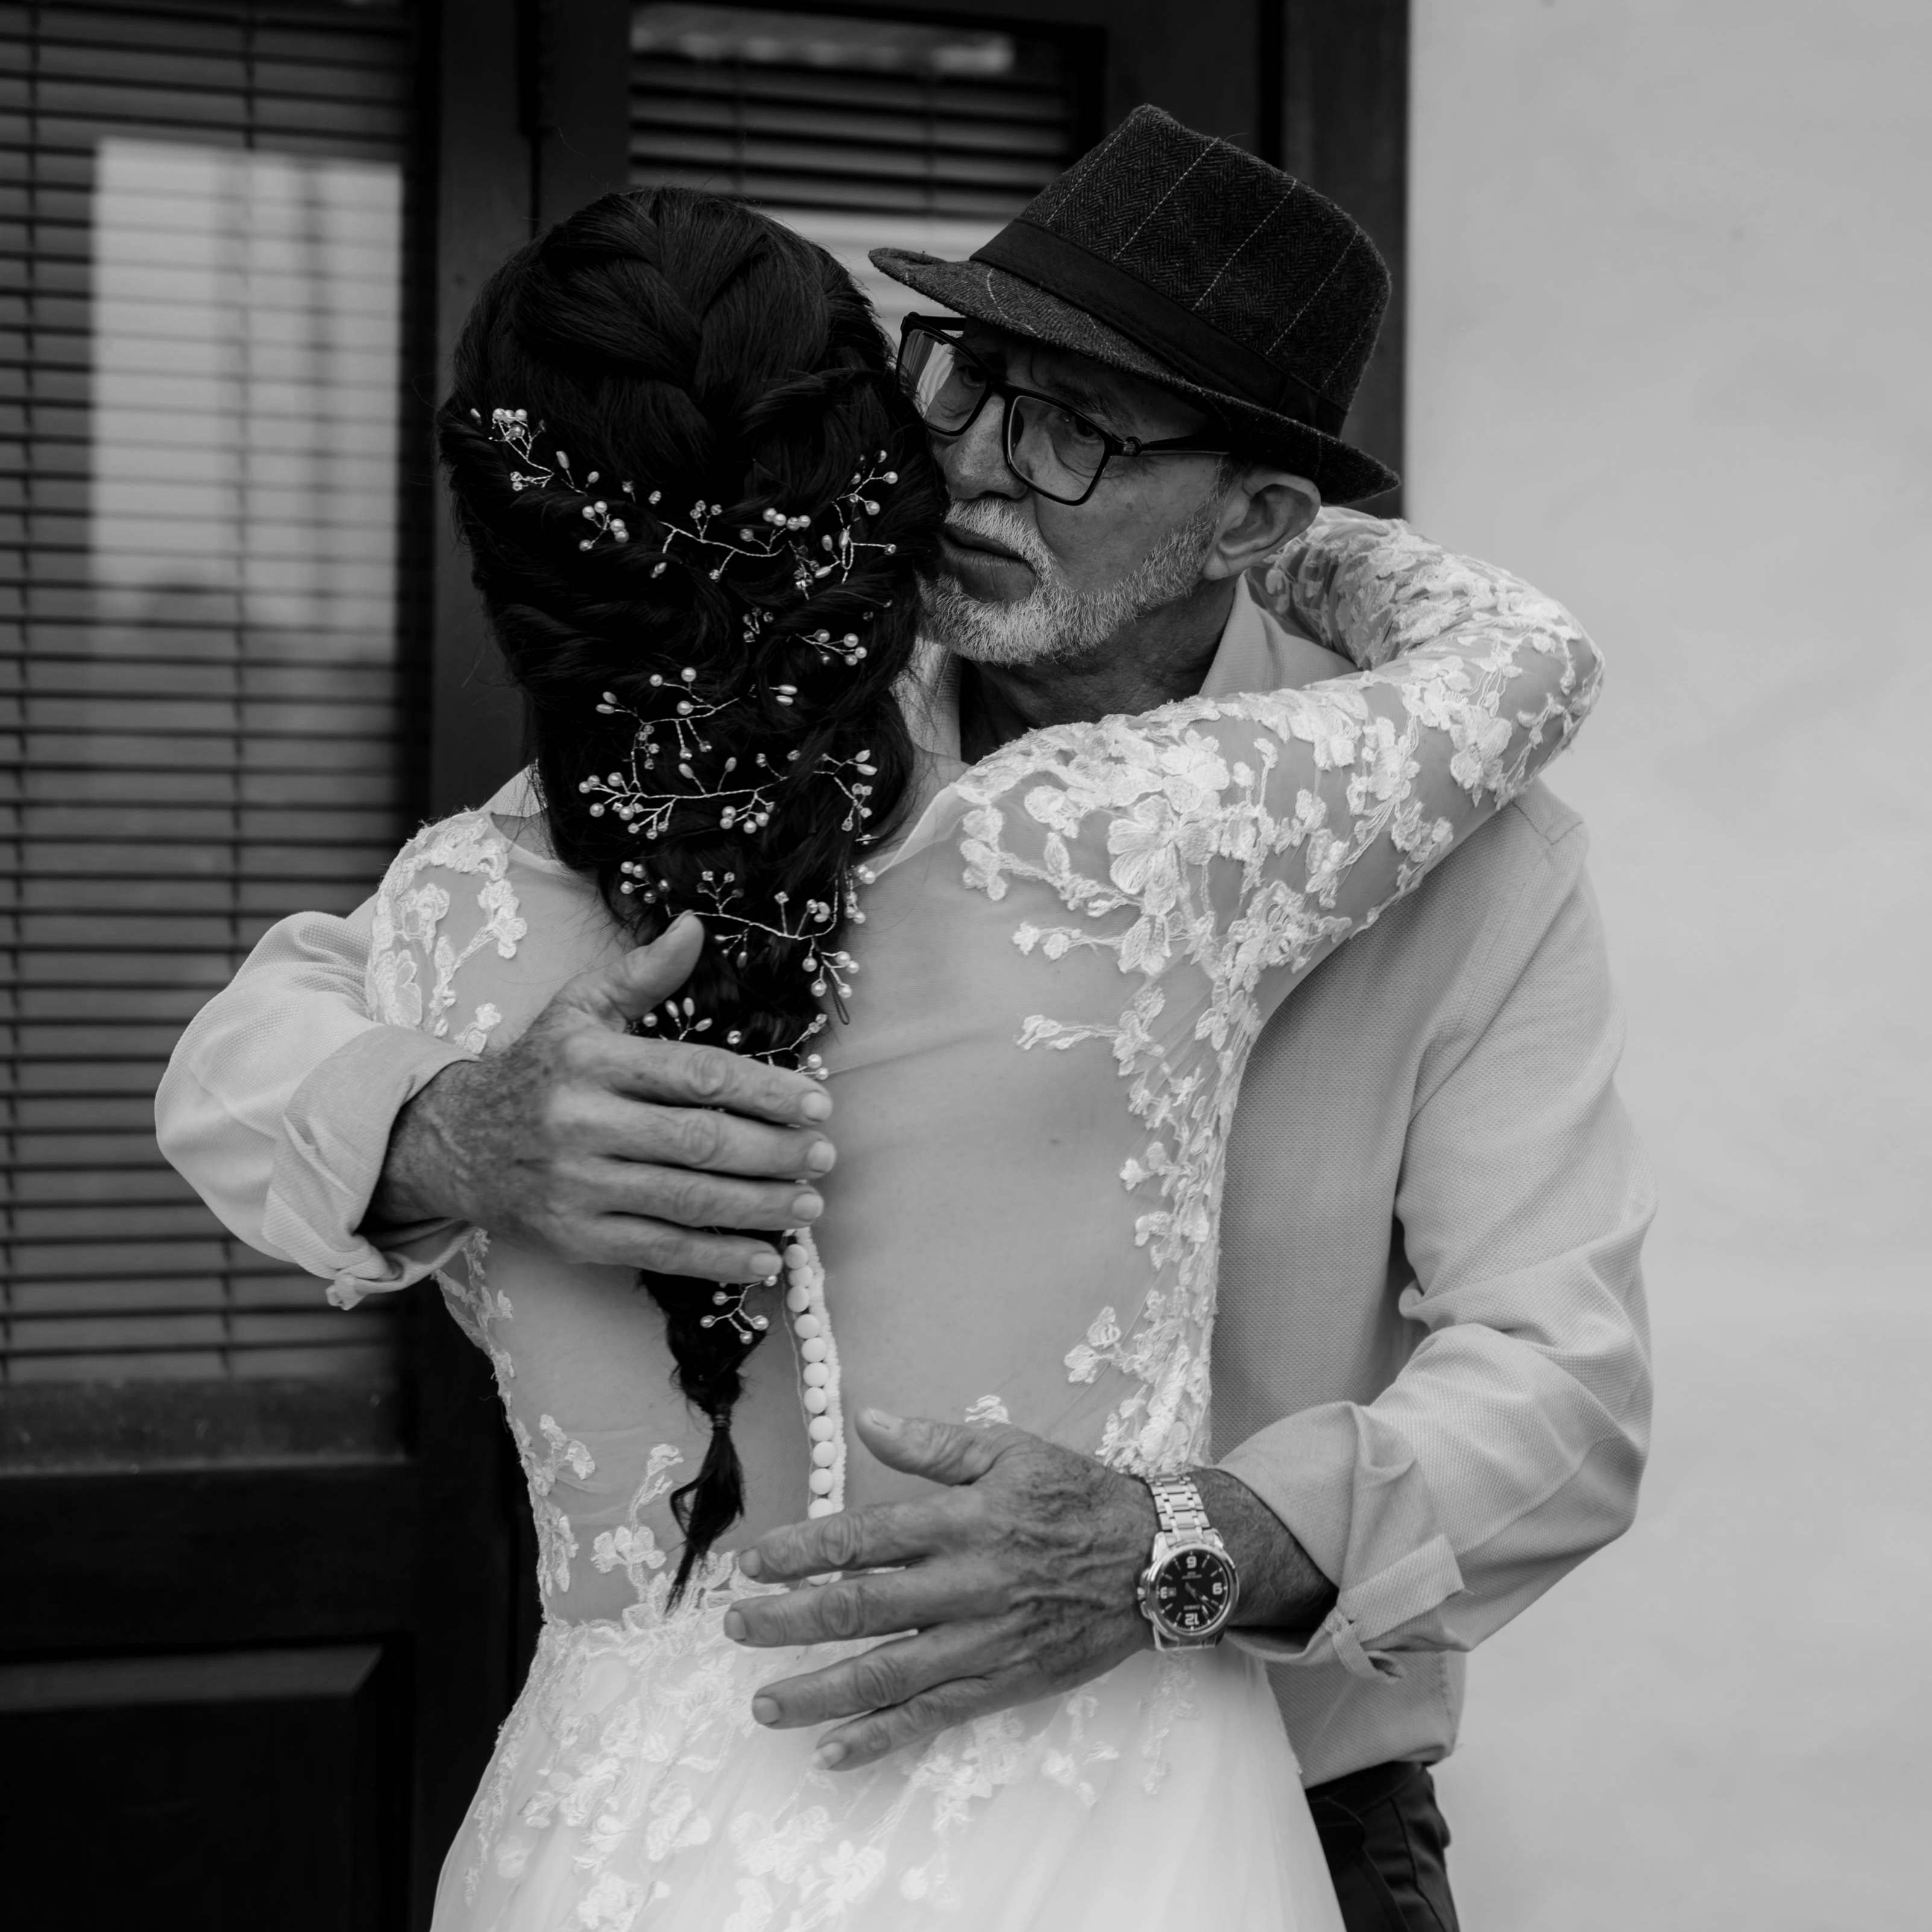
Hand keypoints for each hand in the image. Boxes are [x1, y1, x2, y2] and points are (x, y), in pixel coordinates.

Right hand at [367, 914, 834, 1280]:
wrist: (458, 1142)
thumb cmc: (539, 1069)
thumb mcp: (578, 1008)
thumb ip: (642, 972)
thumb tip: (695, 927)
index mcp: (591, 1059)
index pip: (694, 1075)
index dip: (763, 1090)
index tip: (817, 1102)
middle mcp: (581, 1123)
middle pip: (697, 1142)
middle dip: (772, 1152)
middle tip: (824, 1156)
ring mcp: (577, 1186)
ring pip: (685, 1201)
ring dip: (757, 1206)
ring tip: (809, 1205)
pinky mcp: (576, 1237)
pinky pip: (659, 1250)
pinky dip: (717, 1259)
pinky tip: (764, 1257)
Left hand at [724, 1410, 1157, 1769]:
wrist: (1154, 1559)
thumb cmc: (1076, 1496)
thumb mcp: (1010, 1449)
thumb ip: (934, 1443)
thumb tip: (866, 1421)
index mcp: (962, 1520)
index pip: (864, 1537)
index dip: (802, 1550)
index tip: (753, 1563)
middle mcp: (966, 1583)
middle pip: (861, 1606)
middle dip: (790, 1619)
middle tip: (736, 1627)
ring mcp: (982, 1641)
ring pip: (887, 1672)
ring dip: (819, 1690)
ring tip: (763, 1704)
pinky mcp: (1002, 1682)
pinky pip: (932, 1715)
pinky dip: (879, 1738)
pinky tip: (831, 1753)